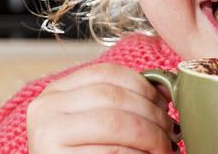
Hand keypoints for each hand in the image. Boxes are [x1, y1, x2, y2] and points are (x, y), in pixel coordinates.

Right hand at [27, 63, 175, 153]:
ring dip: (149, 135)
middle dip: (151, 113)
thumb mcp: (97, 120)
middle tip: (170, 130)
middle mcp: (46, 107)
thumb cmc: (87, 151)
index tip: (164, 102)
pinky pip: (110, 152)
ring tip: (164, 146)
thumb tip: (166, 90)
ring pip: (114, 122)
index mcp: (58, 91)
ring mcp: (47, 134)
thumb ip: (124, 101)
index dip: (143, 85)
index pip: (107, 72)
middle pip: (113, 97)